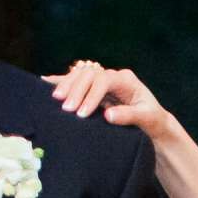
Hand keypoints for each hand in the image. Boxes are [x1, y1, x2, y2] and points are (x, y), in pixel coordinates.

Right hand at [47, 61, 176, 139]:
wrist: (152, 122)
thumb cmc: (152, 120)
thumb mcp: (147, 119)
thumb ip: (129, 116)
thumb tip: (108, 115)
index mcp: (126, 80)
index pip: (104, 80)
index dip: (91, 95)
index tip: (82, 113)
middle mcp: (113, 76)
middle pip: (89, 75)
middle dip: (76, 90)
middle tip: (66, 109)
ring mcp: (102, 81)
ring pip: (80, 75)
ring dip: (66, 85)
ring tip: (55, 99)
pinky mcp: (94, 89)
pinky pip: (75, 82)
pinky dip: (61, 81)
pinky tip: (45, 82)